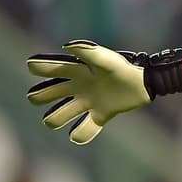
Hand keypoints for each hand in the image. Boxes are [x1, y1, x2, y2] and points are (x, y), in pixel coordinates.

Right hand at [27, 41, 151, 143]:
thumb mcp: (105, 60)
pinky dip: (79, 135)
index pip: (44, 68)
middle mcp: (75, 87)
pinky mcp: (99, 116)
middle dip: (38, 97)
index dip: (37, 67)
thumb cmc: (123, 68)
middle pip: (42, 96)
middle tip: (48, 96)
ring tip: (64, 117)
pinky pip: (82, 131)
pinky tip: (79, 133)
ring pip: (57, 116)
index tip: (36, 68)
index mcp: (74, 70)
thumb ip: (88, 52)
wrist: (145, 83)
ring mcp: (86, 103)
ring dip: (55, 119)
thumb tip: (66, 47)